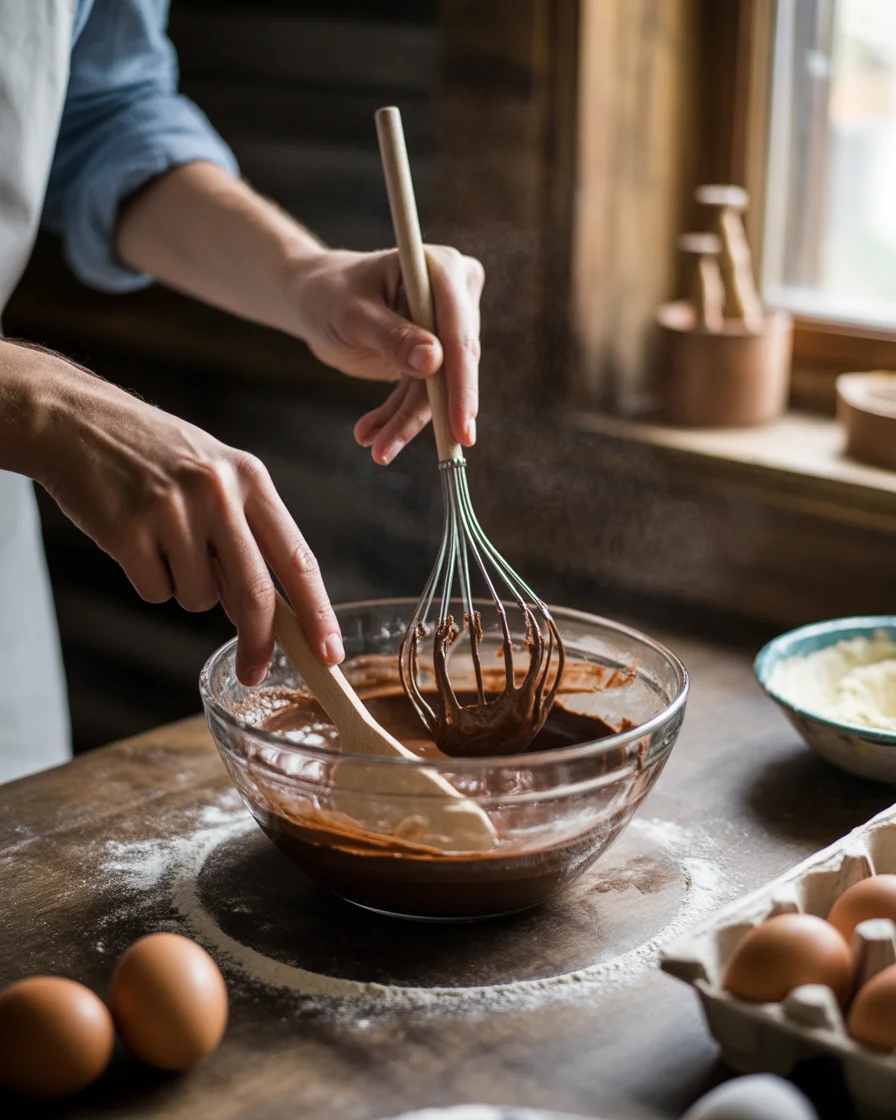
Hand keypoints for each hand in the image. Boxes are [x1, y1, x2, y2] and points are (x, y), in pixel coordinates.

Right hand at [31, 354, 340, 684]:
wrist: (77, 422)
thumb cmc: (155, 456)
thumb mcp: (216, 476)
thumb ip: (245, 534)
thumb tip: (267, 611)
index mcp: (251, 479)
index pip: (297, 558)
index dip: (317, 612)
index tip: (329, 653)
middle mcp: (218, 492)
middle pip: (255, 592)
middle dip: (258, 641)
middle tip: (252, 671)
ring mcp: (173, 511)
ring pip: (198, 598)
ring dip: (185, 588)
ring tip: (162, 541)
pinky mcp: (129, 530)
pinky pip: (155, 591)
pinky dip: (149, 581)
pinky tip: (135, 540)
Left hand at [291, 246, 484, 464]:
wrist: (315, 299)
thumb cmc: (328, 293)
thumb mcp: (351, 313)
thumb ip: (391, 336)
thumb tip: (434, 362)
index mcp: (443, 269)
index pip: (459, 333)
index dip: (460, 383)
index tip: (459, 427)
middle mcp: (456, 296)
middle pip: (454, 366)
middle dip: (425, 413)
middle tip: (394, 448)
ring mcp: (447, 328)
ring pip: (438, 389)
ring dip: (405, 423)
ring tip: (375, 447)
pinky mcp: (435, 356)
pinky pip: (424, 395)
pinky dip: (397, 418)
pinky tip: (370, 434)